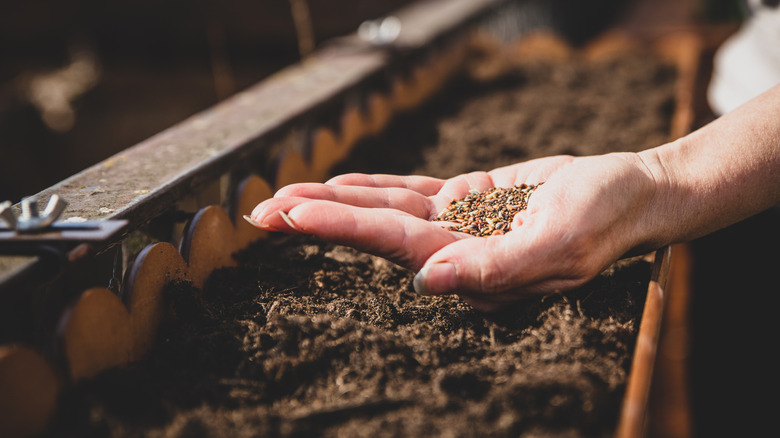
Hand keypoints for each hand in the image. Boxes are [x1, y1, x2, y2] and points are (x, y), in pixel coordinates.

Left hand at [249, 153, 658, 310]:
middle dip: (318, 220)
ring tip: (285, 195)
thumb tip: (431, 282)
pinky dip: (377, 187)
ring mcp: (460, 224)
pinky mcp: (470, 199)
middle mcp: (456, 248)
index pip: (391, 246)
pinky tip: (341, 184)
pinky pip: (414, 193)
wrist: (632, 194)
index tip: (290, 214)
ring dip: (337, 202)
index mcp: (472, 265)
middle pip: (374, 231)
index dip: (339, 228)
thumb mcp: (559, 245)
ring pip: (386, 209)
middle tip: (261, 211)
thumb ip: (496, 269)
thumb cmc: (604, 220)